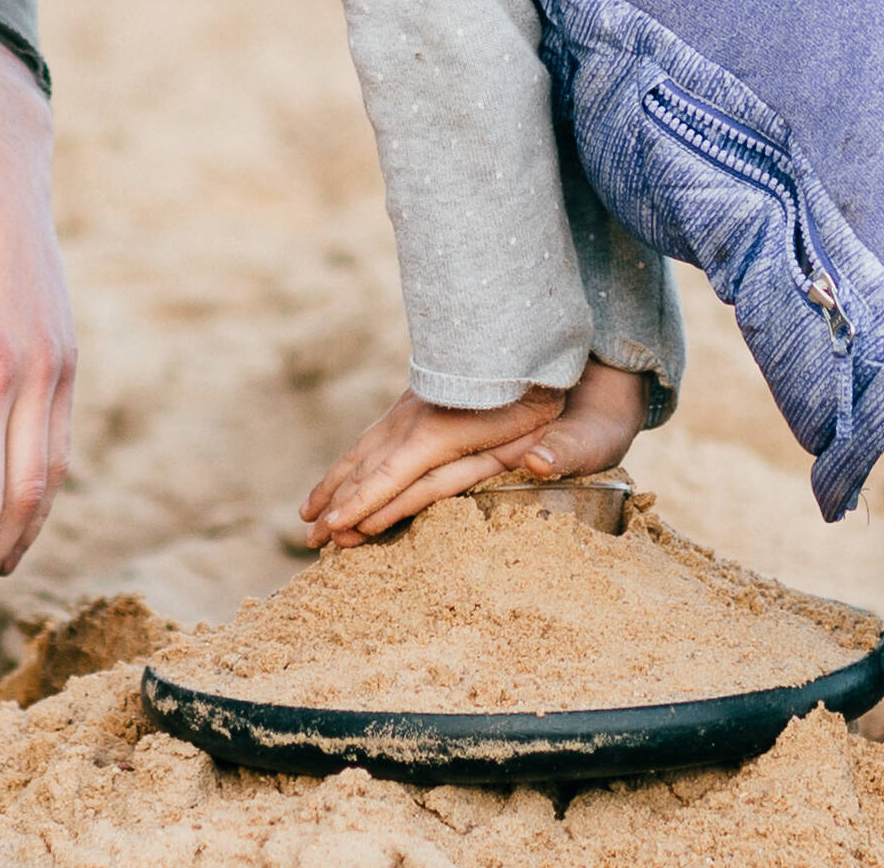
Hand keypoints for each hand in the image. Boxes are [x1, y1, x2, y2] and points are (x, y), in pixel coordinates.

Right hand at [298, 360, 648, 545]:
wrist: (552, 343)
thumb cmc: (568, 402)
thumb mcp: (576, 426)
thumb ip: (560, 448)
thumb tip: (540, 463)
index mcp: (452, 428)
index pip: (397, 472)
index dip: (365, 501)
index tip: (336, 528)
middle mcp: (422, 416)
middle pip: (370, 465)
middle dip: (339, 503)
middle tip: (310, 541)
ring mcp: (414, 407)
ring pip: (365, 450)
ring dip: (336, 483)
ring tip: (307, 515)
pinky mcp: (416, 403)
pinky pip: (374, 438)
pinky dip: (350, 461)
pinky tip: (339, 475)